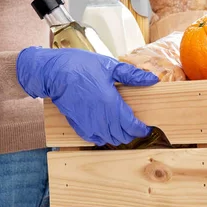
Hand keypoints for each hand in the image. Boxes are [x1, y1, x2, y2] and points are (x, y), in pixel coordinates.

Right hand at [16, 47, 158, 145]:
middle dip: (131, 134)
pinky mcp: (78, 125)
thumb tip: (152, 79)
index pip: (131, 126)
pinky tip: (104, 130)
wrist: (54, 73)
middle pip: (122, 136)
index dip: (141, 129)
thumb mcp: (109, 66)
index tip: (145, 128)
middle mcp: (101, 118)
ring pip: (109, 140)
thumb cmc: (81, 66)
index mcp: (111, 104)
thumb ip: (132, 75)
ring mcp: (89, 124)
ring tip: (121, 129)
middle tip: (135, 127)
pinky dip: (102, 138)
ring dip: (118, 137)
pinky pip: (94, 139)